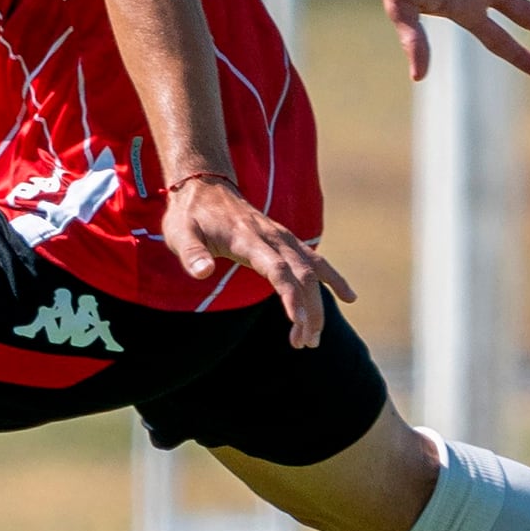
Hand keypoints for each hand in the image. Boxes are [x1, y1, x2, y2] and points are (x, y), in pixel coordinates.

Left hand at [165, 175, 356, 348]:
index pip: (277, 269)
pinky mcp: (286, 240)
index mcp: (247, 238)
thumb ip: (192, 254)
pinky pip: (315, 260)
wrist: (204, 187)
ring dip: (318, 304)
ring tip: (314, 338)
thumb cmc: (190, 216)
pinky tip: (350, 296)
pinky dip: (333, 278)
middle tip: (304, 344)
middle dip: (309, 311)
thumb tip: (203, 273)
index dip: (291, 296)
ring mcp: (282, 237)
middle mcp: (272, 237)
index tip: (298, 323)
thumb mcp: (180, 233)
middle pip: (301, 275)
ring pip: (311, 271)